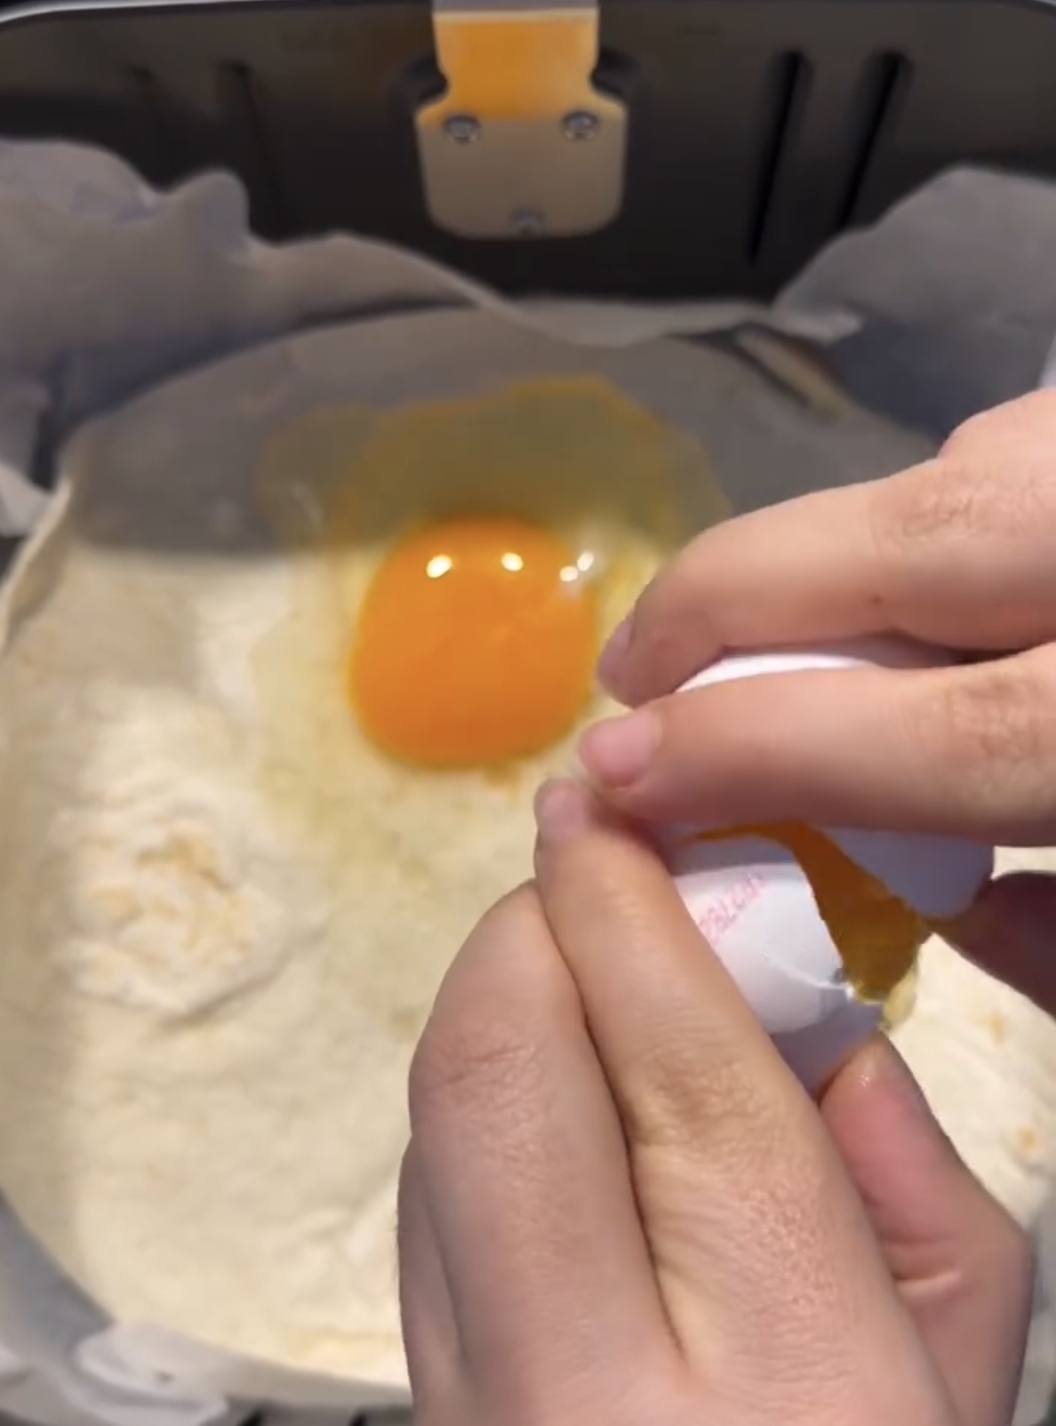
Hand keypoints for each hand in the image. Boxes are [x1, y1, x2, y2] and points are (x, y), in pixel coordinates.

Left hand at [399, 780, 1030, 1425]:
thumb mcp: (966, 1346)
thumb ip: (899, 1154)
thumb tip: (790, 1000)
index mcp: (786, 1377)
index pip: (680, 1068)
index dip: (632, 904)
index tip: (606, 807)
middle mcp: (585, 1387)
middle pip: (495, 1068)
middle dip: (530, 928)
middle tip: (592, 877)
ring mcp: (471, 1399)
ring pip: (434, 1117)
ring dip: (499, 1001)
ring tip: (584, 976)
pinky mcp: (422, 1393)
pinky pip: (425, 1188)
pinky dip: (479, 1093)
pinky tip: (554, 1093)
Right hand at [579, 389, 1055, 1009]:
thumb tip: (945, 916)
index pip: (915, 730)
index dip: (735, 752)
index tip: (609, 775)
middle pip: (868, 556)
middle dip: (705, 613)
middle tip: (627, 683)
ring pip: (909, 492)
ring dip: (811, 569)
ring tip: (760, 646)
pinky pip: (973, 461)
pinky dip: (911, 528)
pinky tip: (920, 594)